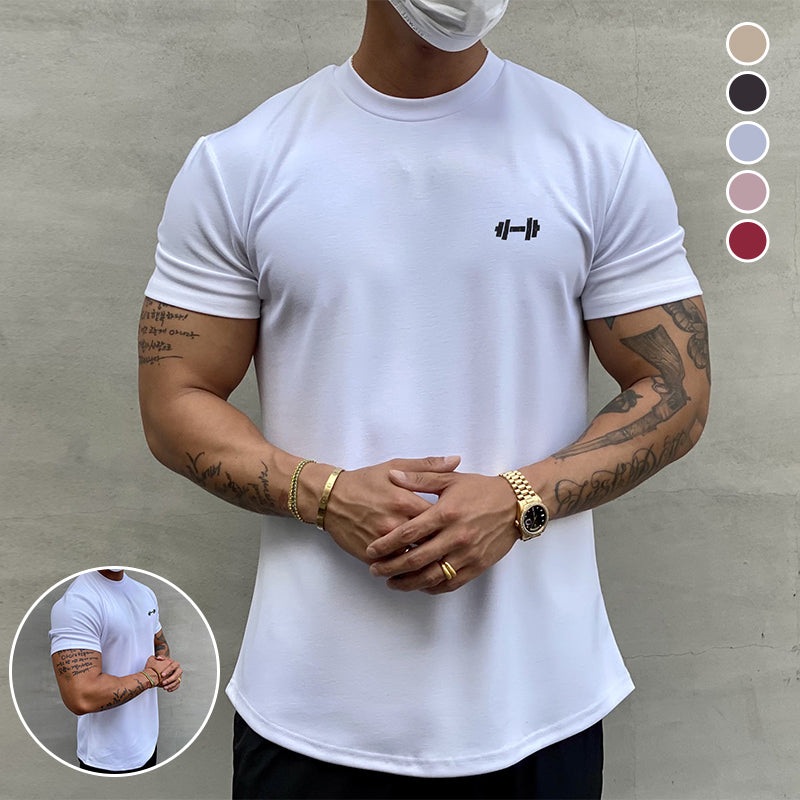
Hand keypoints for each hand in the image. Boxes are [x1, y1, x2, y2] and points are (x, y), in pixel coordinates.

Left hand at [146, 655, 181, 690]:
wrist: (163, 668)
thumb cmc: (161, 665)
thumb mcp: (160, 660)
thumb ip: (160, 658)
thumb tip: (158, 658)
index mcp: (175, 664)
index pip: (173, 666)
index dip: (168, 670)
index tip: (162, 675)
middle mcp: (178, 669)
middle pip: (176, 674)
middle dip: (170, 679)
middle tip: (163, 683)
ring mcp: (179, 676)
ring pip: (177, 681)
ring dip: (171, 685)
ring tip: (164, 688)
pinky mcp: (177, 681)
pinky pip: (177, 685)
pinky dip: (173, 688)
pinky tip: (168, 690)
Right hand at [322, 456, 460, 562]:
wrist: (330, 498)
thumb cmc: (365, 481)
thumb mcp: (395, 466)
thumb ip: (428, 466)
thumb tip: (456, 461)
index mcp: (405, 501)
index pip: (439, 518)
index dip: (452, 524)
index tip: (460, 525)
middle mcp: (395, 523)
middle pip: (430, 542)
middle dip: (443, 545)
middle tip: (453, 546)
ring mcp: (382, 542)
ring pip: (414, 559)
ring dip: (427, 561)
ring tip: (439, 560)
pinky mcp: (370, 555)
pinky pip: (395, 567)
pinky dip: (407, 570)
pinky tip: (417, 569)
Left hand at [366, 470, 518, 592]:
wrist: (515, 504)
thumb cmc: (480, 489)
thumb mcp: (450, 479)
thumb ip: (420, 478)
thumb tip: (393, 476)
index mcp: (445, 513)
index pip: (409, 533)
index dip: (387, 544)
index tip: (371, 550)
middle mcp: (455, 536)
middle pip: (416, 559)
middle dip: (391, 567)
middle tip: (375, 570)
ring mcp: (467, 554)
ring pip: (432, 576)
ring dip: (408, 582)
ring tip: (392, 583)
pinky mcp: (477, 566)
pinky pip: (451, 583)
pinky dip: (432, 587)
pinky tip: (420, 585)